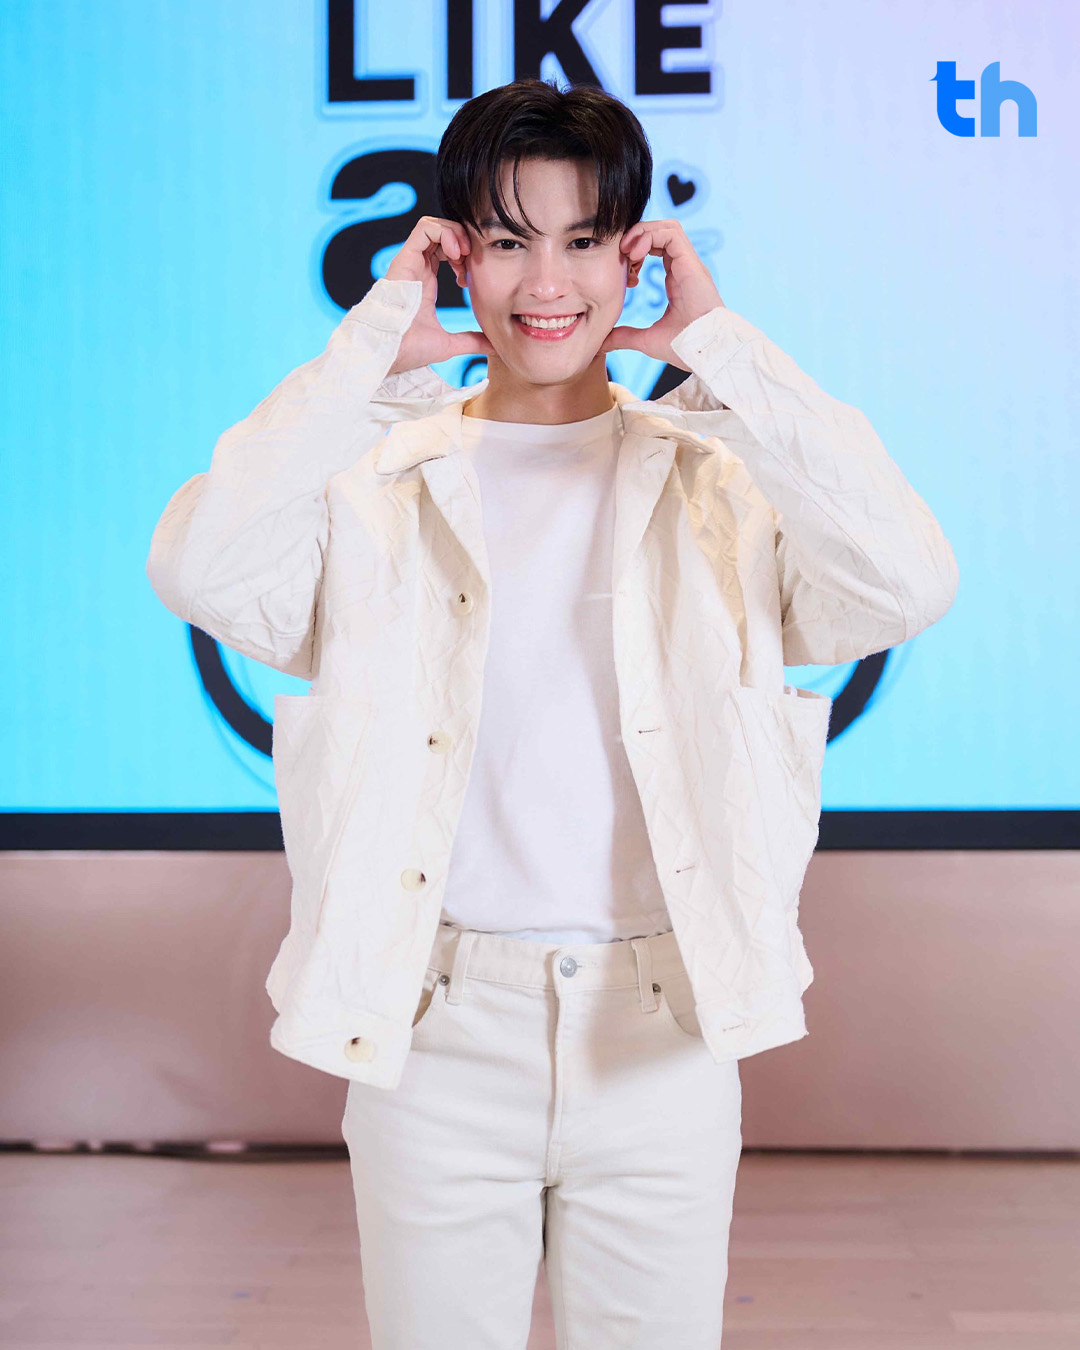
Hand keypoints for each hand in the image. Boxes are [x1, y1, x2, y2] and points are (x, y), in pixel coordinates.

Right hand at [383, 216, 495, 374]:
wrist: (391, 350)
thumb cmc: (410, 349)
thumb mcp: (449, 344)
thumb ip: (471, 341)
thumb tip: (494, 347)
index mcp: (425, 282)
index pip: (444, 252)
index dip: (463, 257)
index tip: (470, 278)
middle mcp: (417, 268)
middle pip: (441, 235)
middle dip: (462, 241)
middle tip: (470, 262)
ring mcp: (411, 261)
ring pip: (434, 226)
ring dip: (455, 234)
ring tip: (463, 254)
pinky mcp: (406, 257)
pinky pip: (425, 228)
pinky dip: (444, 232)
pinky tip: (455, 253)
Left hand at [601, 220, 723, 371]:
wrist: (704, 350)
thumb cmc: (683, 347)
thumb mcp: (647, 340)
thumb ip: (625, 337)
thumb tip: (602, 343)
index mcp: (676, 279)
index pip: (657, 249)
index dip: (636, 252)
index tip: (624, 272)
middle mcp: (683, 267)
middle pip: (660, 233)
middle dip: (637, 237)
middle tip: (621, 255)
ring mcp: (688, 263)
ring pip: (666, 227)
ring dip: (642, 232)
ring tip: (627, 251)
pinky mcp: (690, 262)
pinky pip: (671, 233)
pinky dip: (650, 235)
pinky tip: (636, 254)